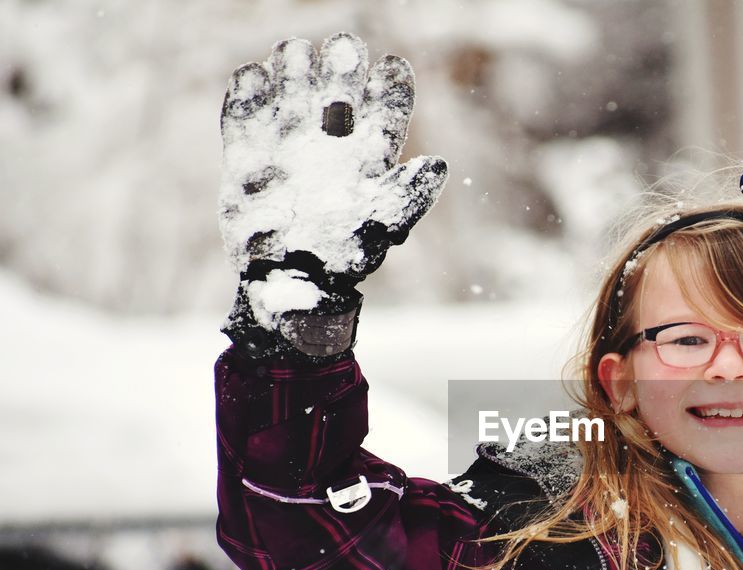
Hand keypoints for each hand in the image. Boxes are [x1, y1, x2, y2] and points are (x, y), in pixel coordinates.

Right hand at [219, 33, 446, 359]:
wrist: (290, 290)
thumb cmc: (343, 265)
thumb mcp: (382, 230)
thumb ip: (409, 196)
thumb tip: (439, 164)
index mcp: (368, 163)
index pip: (385, 113)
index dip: (390, 87)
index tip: (391, 67)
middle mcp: (330, 150)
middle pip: (338, 93)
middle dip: (341, 66)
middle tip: (343, 47)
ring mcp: (288, 152)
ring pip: (293, 95)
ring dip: (295, 70)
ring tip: (296, 52)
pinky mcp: (246, 161)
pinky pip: (245, 117)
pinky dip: (247, 94)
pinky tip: (254, 75)